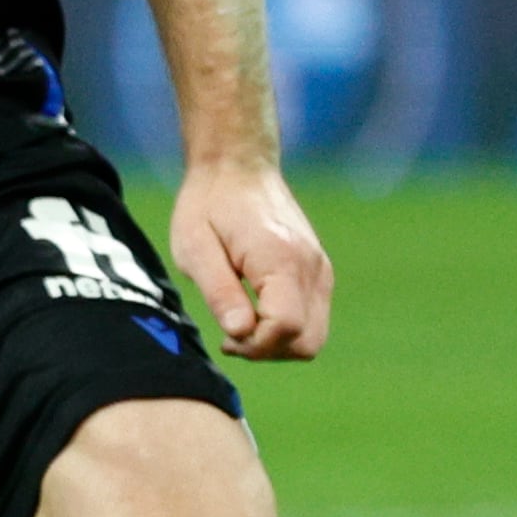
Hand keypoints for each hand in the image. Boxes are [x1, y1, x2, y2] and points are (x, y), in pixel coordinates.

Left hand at [169, 155, 331, 360]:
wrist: (238, 165)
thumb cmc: (208, 204)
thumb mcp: (196, 248)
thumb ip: (220, 292)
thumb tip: (239, 333)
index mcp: (281, 260)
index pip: (285, 328)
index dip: (254, 346)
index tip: (224, 337)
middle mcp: (312, 267)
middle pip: (308, 342)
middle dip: (268, 351)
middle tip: (230, 336)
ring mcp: (320, 268)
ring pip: (314, 336)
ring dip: (277, 343)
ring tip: (239, 324)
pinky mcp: (319, 270)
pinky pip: (313, 318)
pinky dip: (287, 329)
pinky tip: (254, 313)